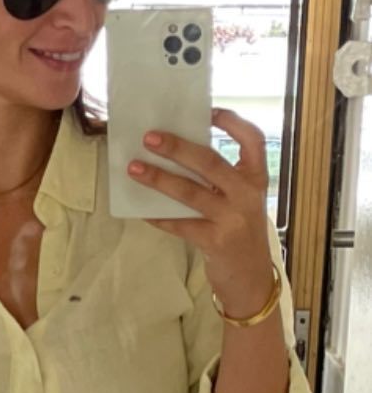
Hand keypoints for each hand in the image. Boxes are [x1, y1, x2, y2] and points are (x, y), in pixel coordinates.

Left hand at [127, 107, 273, 313]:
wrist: (251, 281)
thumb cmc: (240, 234)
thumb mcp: (242, 202)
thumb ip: (222, 181)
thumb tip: (181, 155)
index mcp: (256, 180)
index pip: (253, 140)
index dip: (232, 122)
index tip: (209, 111)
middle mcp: (247, 196)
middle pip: (210, 162)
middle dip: (177, 148)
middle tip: (149, 137)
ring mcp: (232, 219)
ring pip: (189, 192)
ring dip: (159, 179)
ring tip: (134, 169)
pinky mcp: (215, 241)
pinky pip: (180, 224)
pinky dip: (159, 217)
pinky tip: (141, 211)